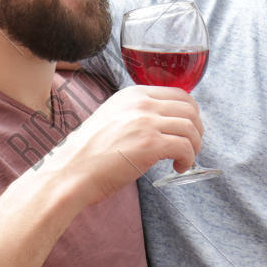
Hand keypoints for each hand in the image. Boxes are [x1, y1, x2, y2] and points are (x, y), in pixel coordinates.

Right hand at [45, 85, 204, 204]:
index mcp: (133, 94)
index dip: (190, 113)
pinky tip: (178, 167)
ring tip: (184, 160)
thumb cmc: (89, 154)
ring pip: (191, 128)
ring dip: (194, 146)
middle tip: (190, 146)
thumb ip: (136, 115)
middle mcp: (141, 103)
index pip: (179, 93)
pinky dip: (188, 159)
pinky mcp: (150, 144)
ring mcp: (146, 122)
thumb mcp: (112, 118)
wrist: (69, 172)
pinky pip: (186, 147)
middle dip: (197, 130)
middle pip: (190, 108)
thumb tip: (164, 123)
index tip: (186, 130)